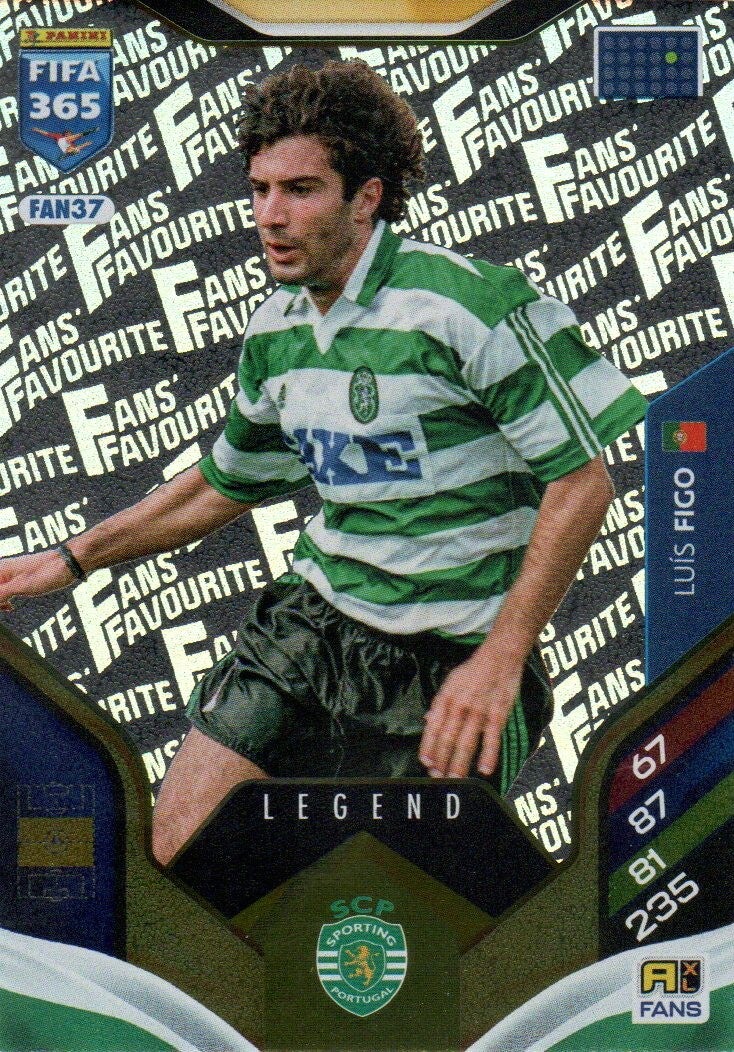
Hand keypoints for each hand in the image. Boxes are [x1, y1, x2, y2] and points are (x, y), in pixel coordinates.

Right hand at [0, 550, 74, 610]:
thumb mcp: (21, 586)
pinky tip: (10, 607)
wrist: (69, 563)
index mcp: (0, 569)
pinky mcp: (21, 579)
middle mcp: (3, 570)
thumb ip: (0, 594)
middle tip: (7, 608)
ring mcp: (12, 575)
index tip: (3, 605)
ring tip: (7, 609)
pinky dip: (4, 600)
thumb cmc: (47, 572)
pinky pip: (5, 590)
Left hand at [419, 652, 523, 777]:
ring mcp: (479, 711)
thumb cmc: (473, 670)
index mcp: (446, 698)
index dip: (428, 746)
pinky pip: (491, 739)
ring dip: (459, 764)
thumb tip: (427, 721)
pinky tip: (484, 770)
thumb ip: (439, 704)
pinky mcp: (498, 714)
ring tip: (455, 780)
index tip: (426, 763)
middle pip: (448, 739)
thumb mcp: (450, 682)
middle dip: (441, 761)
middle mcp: (459, 706)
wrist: (499, 657)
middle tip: (438, 778)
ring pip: (466, 743)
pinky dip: (488, 756)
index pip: (433, 727)